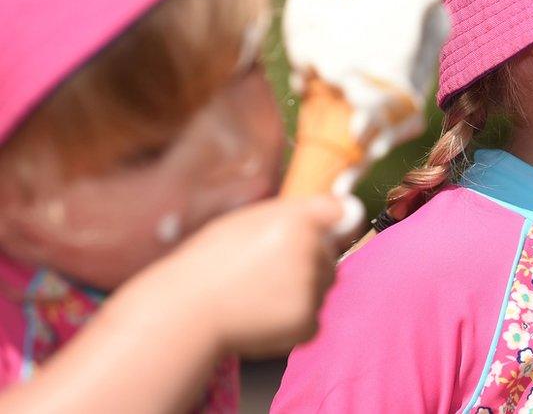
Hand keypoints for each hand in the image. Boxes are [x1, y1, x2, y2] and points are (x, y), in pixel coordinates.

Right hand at [154, 194, 362, 357]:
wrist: (187, 311)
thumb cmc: (209, 262)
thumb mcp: (246, 221)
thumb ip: (289, 215)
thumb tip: (333, 211)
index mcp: (296, 220)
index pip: (345, 212)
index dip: (336, 221)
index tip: (333, 227)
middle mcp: (310, 252)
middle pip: (330, 255)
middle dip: (309, 261)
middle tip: (269, 270)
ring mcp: (311, 288)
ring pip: (322, 287)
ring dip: (302, 290)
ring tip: (260, 293)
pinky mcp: (308, 322)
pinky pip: (314, 318)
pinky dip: (295, 319)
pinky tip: (263, 313)